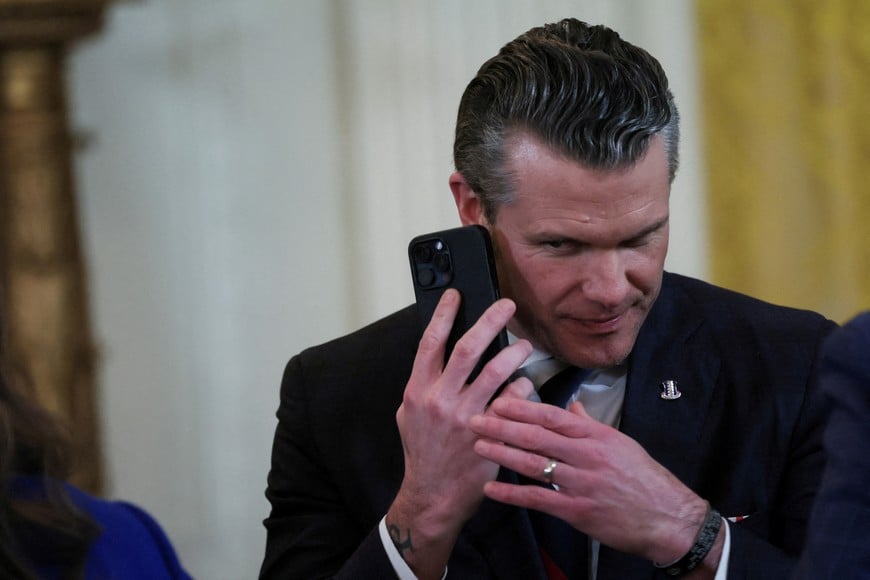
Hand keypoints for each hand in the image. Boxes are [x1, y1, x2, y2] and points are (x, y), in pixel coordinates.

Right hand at [386, 289, 532, 578]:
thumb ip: (422, 385)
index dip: (443, 314)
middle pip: (467, 348)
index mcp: (418, 390)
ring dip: (514, 352)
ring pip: (496, 372)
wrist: (433, 495)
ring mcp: (466, 416)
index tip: (456, 294)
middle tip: (508, 306)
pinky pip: (514, 400)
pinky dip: (522, 387)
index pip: (430, 342)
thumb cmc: (423, 453)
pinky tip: (525, 383)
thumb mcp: (408, 415)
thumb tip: (436, 355)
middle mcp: (440, 399)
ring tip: (525, 345)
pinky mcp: (490, 433)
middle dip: (490, 321)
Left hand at [469, 397, 715, 566]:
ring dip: (502, 454)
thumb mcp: (621, 442)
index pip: (553, 415)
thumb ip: (591, 425)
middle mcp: (587, 456)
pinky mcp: (577, 512)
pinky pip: (538, 500)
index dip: (522, 407)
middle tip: (474, 418)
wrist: (669, 517)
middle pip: (537, 436)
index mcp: (596, 436)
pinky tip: (491, 488)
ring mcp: (581, 484)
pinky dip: (512, 494)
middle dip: (502, 426)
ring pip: (533, 465)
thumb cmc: (644, 478)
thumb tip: (573, 406)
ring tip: (477, 446)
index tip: (498, 399)